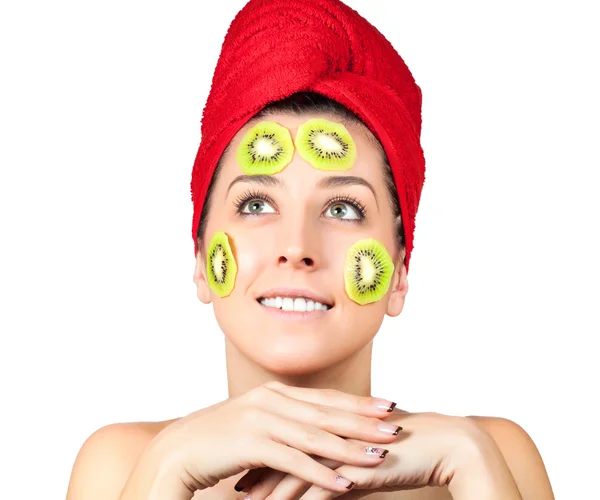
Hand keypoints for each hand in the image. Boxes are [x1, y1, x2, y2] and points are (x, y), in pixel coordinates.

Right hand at [151, 380, 400, 497]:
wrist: (176, 451)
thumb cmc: (217, 439)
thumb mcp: (254, 422)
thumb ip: (283, 420)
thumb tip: (312, 428)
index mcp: (273, 392)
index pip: (325, 397)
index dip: (357, 403)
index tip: (387, 406)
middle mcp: (270, 400)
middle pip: (327, 412)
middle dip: (364, 421)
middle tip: (397, 425)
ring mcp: (260, 419)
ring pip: (315, 436)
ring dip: (350, 448)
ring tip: (381, 456)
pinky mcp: (250, 444)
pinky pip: (293, 461)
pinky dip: (321, 474)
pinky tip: (344, 484)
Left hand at [236, 407, 485, 498]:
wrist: (444, 444)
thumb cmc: (406, 449)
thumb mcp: (367, 455)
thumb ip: (343, 461)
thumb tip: (327, 475)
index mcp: (334, 420)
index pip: (289, 434)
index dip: (266, 450)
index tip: (244, 463)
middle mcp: (333, 428)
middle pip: (284, 449)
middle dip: (257, 469)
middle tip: (235, 484)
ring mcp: (342, 445)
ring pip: (294, 469)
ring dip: (269, 490)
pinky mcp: (355, 465)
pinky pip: (318, 488)